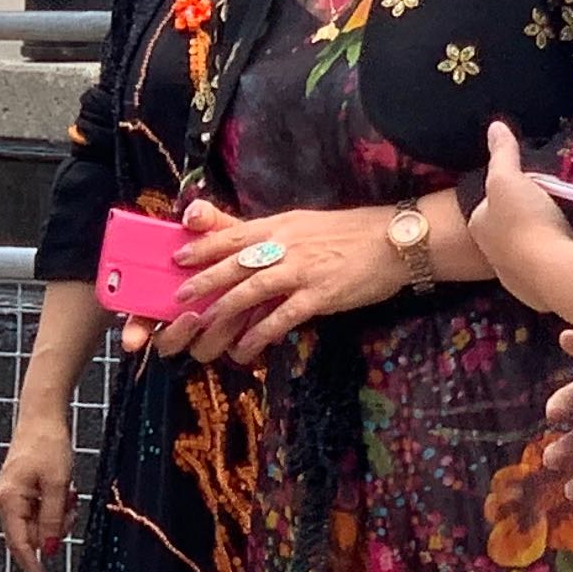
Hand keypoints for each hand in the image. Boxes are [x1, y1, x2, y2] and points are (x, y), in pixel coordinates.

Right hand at [0, 406, 75, 571]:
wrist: (42, 418)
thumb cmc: (48, 446)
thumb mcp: (59, 485)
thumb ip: (53, 519)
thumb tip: (48, 549)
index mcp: (9, 501)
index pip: (19, 544)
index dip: (32, 565)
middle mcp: (5, 502)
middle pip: (30, 536)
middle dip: (55, 529)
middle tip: (72, 507)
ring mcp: (11, 498)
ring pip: (38, 525)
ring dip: (58, 517)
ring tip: (70, 493)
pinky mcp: (20, 492)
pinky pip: (39, 512)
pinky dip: (56, 507)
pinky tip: (65, 490)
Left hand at [155, 198, 398, 364]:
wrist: (393, 242)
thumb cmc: (350, 234)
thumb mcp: (306, 224)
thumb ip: (275, 235)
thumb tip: (247, 247)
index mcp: (281, 226)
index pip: (234, 235)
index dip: (204, 247)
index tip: (179, 258)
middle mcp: (287, 246)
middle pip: (236, 263)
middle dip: (205, 280)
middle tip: (179, 297)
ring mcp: (303, 271)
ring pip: (254, 289)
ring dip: (225, 308)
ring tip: (204, 324)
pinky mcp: (321, 296)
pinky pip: (283, 317)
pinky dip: (261, 332)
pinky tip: (246, 347)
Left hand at [469, 121, 568, 287]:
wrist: (553, 272)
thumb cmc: (525, 220)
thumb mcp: (509, 177)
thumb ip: (502, 153)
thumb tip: (495, 126)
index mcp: (480, 225)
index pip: (488, 205)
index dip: (507, 193)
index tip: (529, 188)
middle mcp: (490, 254)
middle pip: (508, 229)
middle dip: (525, 220)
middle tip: (550, 208)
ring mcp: (515, 278)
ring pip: (526, 253)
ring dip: (541, 243)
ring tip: (565, 229)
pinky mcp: (538, 294)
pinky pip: (545, 272)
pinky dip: (554, 262)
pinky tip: (570, 254)